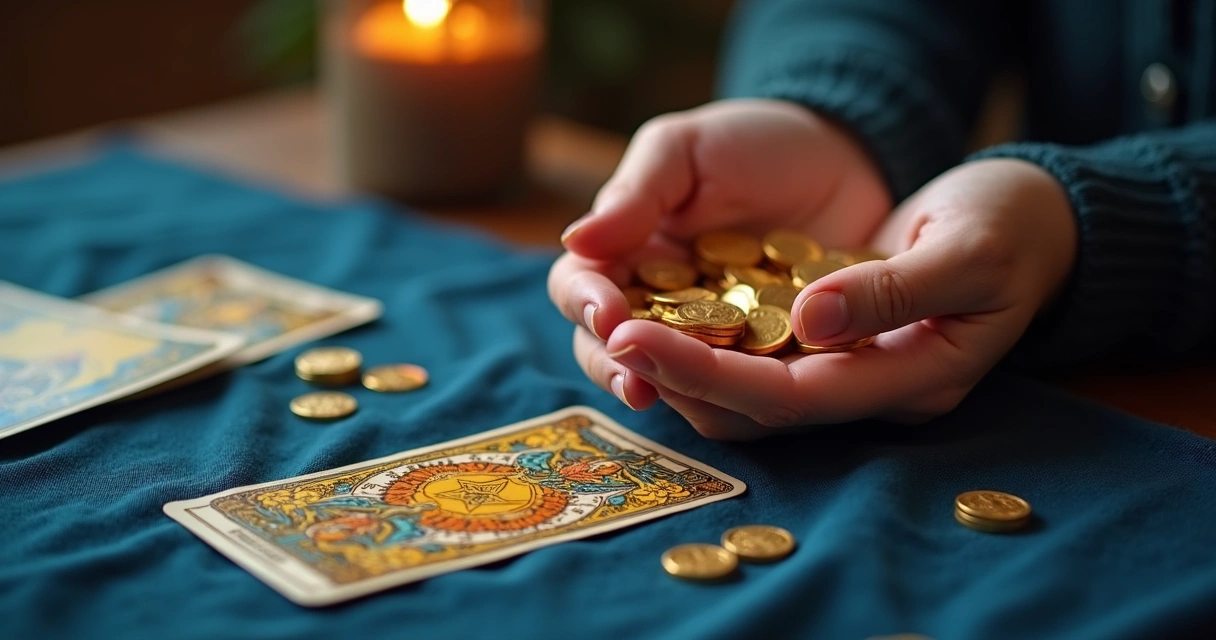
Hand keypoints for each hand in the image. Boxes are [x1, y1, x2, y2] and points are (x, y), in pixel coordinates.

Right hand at [547, 99, 893, 431]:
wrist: (850, 158)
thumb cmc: (755, 144)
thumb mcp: (688, 149)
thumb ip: (635, 192)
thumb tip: (575, 239)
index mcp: (626, 256)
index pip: (581, 289)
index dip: (586, 305)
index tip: (609, 314)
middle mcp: (657, 309)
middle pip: (611, 353)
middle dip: (617, 369)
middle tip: (635, 381)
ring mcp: (712, 343)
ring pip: (672, 386)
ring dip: (674, 392)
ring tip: (685, 394)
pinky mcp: (768, 365)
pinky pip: (746, 394)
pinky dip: (742, 395)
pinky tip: (753, 392)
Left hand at [603, 158, 1077, 438]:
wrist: (1037, 219)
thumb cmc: (1013, 226)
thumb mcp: (968, 249)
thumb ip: (892, 290)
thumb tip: (810, 322)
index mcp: (911, 379)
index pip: (791, 398)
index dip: (709, 375)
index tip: (634, 336)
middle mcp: (871, 389)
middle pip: (757, 410)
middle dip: (678, 374)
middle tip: (607, 329)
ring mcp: (852, 369)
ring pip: (748, 395)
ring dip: (682, 363)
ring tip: (617, 320)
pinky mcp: (833, 342)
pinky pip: (757, 358)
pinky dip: (707, 341)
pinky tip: (664, 306)